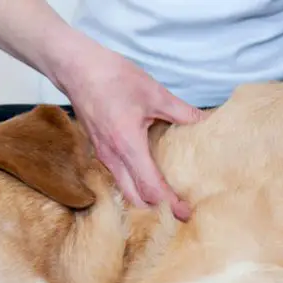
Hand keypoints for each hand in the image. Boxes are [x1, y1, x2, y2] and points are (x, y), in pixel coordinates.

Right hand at [55, 40, 205, 220]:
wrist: (76, 68)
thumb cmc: (113, 78)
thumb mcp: (154, 93)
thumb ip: (182, 111)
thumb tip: (206, 121)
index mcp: (128, 145)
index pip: (151, 188)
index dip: (170, 204)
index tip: (186, 213)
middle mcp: (113, 157)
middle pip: (136, 198)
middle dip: (158, 210)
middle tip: (180, 211)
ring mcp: (104, 156)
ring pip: (125, 190)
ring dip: (145, 200)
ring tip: (167, 200)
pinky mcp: (100, 151)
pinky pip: (119, 178)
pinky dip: (134, 186)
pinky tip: (149, 179)